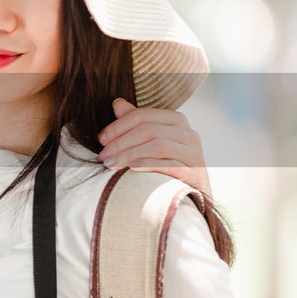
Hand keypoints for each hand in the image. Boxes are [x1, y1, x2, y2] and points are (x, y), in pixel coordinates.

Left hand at [96, 98, 210, 196]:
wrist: (191, 194)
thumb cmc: (167, 165)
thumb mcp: (151, 141)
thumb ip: (136, 123)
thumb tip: (117, 103)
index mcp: (176, 120)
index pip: (142, 116)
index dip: (118, 126)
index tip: (101, 140)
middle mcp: (188, 133)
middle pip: (148, 130)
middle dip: (120, 142)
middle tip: (103, 155)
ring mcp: (193, 153)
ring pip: (158, 146)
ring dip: (129, 154)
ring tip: (111, 164)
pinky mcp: (195, 172)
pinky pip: (170, 164)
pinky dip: (148, 164)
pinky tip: (131, 168)